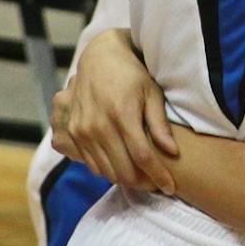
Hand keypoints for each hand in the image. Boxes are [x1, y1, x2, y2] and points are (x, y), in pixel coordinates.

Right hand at [50, 28, 177, 193]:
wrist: (98, 58)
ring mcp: (82, 131)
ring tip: (143, 178)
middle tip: (157, 183)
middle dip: (144, 183)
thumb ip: (159, 124)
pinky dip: (108, 171)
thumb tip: (172, 152)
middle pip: (123, 170)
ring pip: (107, 171)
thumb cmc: (131, 75)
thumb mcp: (151, 93)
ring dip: (126, 179)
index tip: (170, 187)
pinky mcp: (71, 134)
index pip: (143, 157)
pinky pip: (91, 164)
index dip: (158, 176)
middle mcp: (98, 125)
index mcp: (121, 114)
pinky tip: (122, 166)